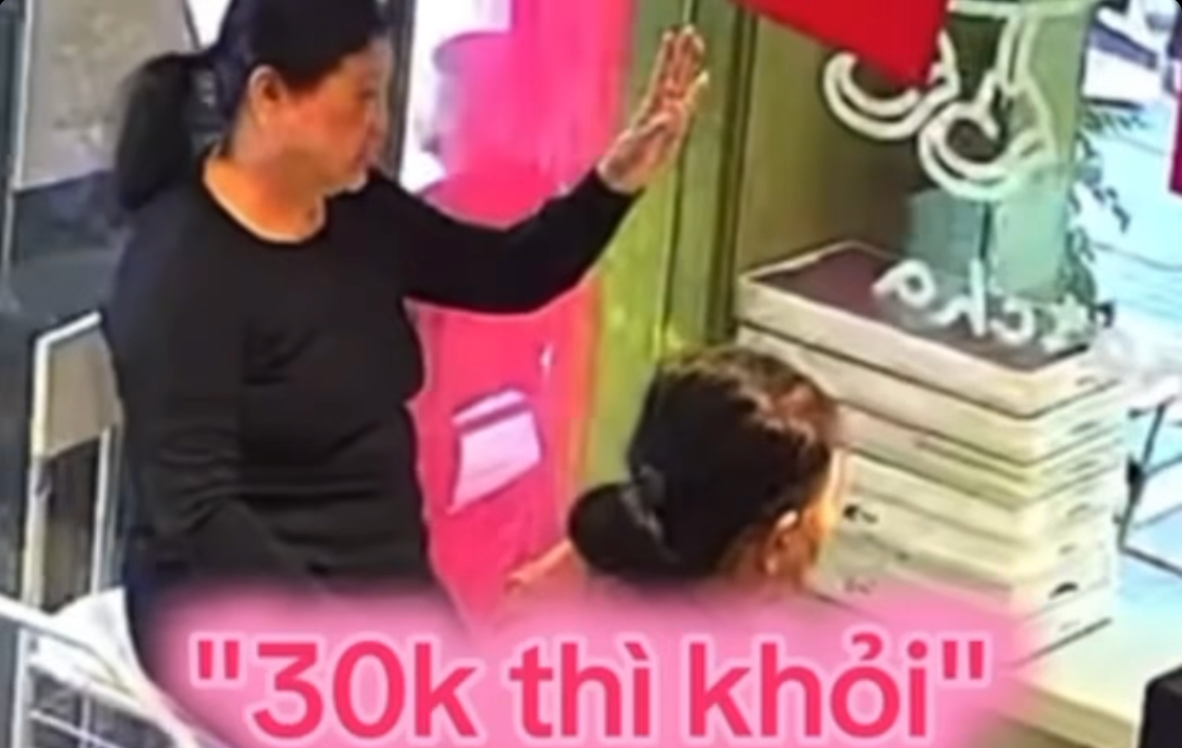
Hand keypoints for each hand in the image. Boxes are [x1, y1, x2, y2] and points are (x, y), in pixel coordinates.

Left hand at [597, 26, 707, 193]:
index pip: (662, 77)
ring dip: (690, 66)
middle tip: (690, 31)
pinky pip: (689, 104)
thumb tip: (676, 110)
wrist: (624, 180)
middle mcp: (660, 109)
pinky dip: (697, 89)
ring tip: (697, 46)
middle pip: (674, 75)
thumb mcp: (641, 145)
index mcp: (651, 110)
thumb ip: (659, 128)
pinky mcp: (675, 128)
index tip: (673, 38)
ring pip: (682, 85)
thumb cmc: (626, 162)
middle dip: (683, 54)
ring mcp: (668, 118)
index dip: (668, 58)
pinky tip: (703, 79)